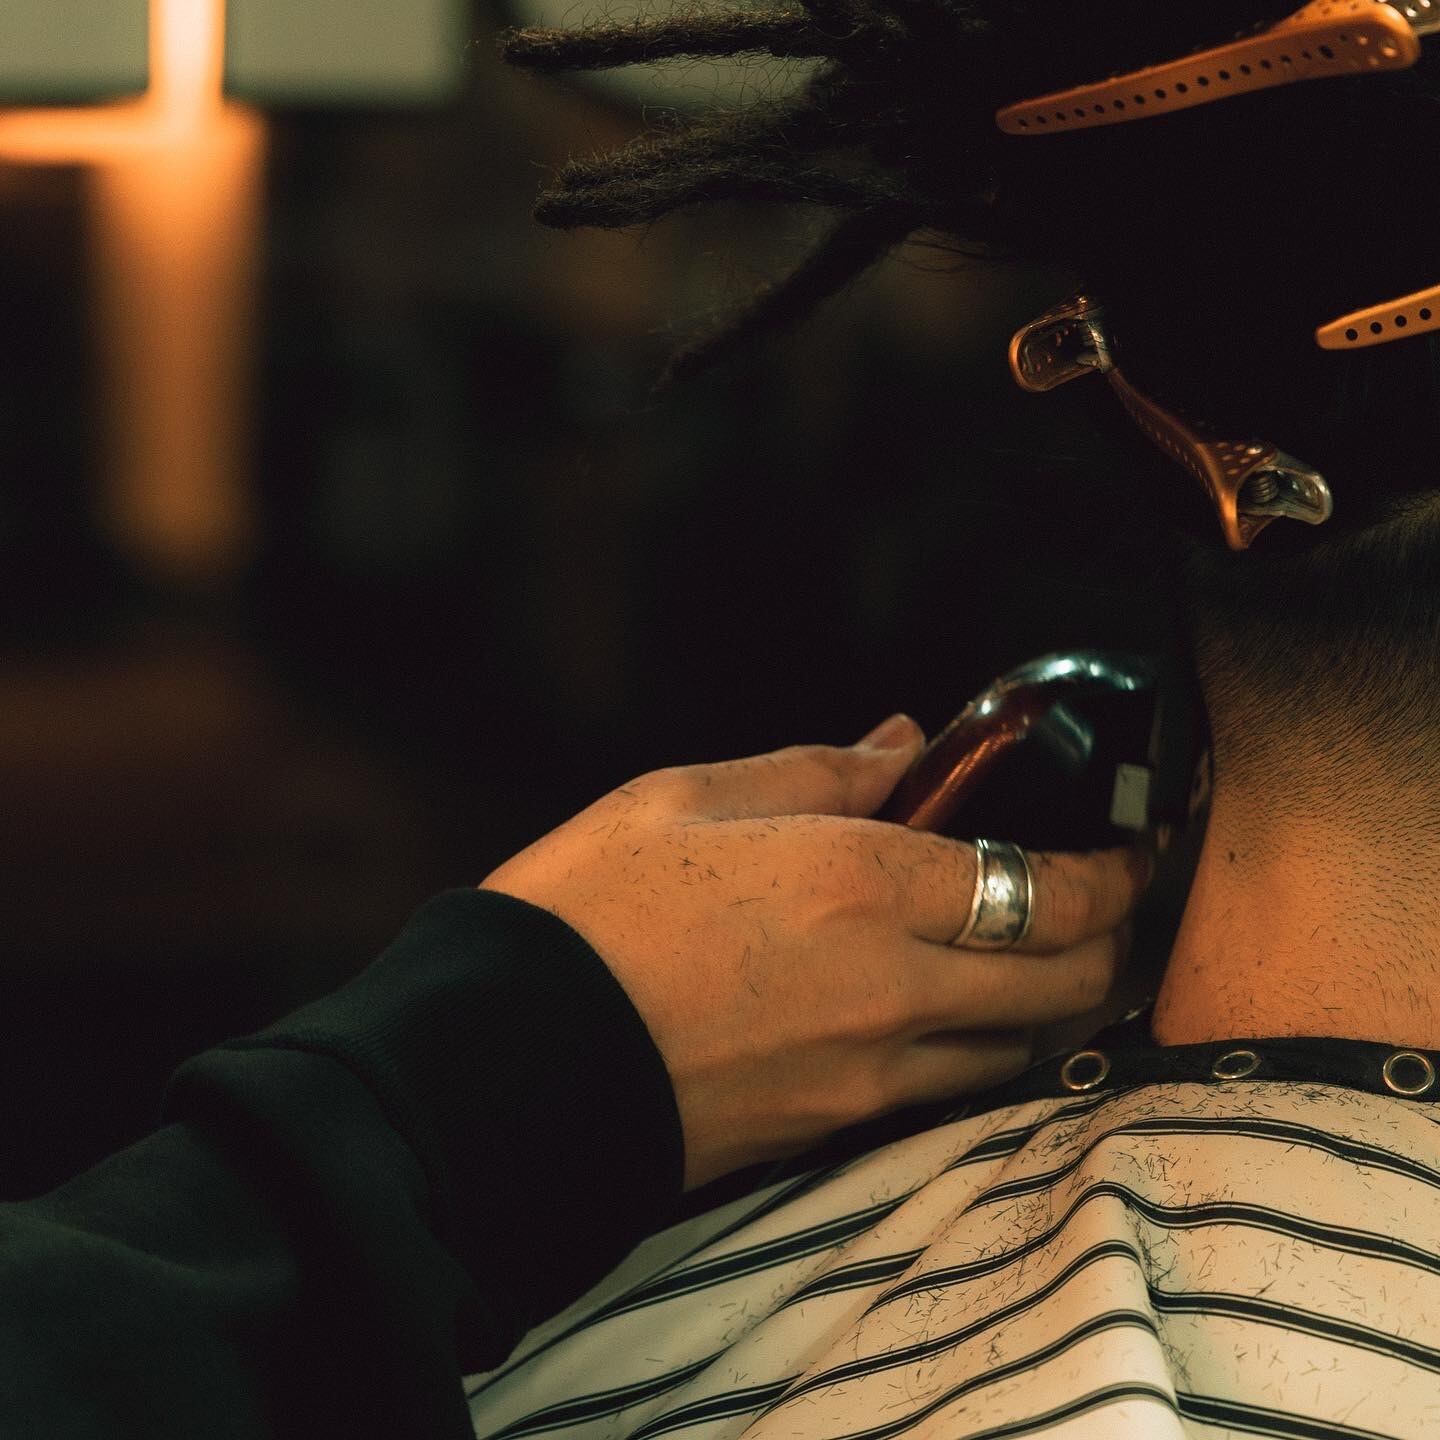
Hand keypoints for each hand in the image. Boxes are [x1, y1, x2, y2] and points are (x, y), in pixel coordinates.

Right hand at [481, 715, 1154, 1190]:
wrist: (511, 1061)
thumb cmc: (587, 911)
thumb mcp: (688, 798)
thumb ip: (820, 769)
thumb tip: (903, 742)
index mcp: (859, 881)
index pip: (1046, 881)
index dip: (1115, 866)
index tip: (1135, 845)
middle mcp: (891, 986)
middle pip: (1066, 978)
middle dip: (1114, 938)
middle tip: (1115, 902)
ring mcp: (870, 1074)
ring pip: (1023, 1048)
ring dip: (1059, 1003)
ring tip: (1051, 960)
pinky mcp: (835, 1131)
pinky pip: (952, 1094)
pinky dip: (986, 1054)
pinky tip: (964, 1022)